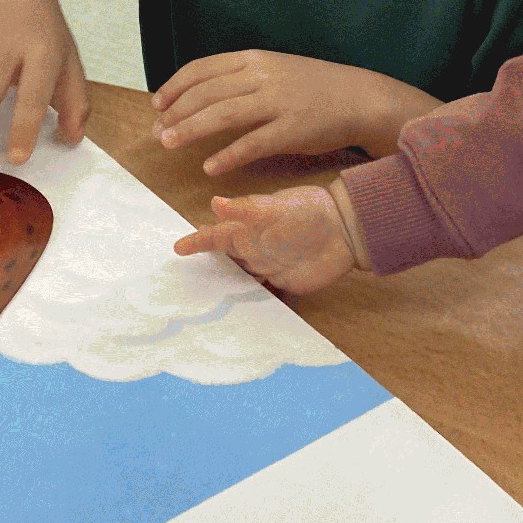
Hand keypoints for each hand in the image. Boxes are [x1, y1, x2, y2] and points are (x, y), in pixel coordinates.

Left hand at [154, 52, 434, 175]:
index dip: (175, 87)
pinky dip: (228, 155)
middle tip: (157, 131)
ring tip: (169, 144)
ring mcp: (277, 102)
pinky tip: (210, 167)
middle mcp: (262, 77)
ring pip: (222, 115)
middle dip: (176, 113)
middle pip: (206, 93)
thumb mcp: (276, 69)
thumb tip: (204, 91)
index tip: (158, 104)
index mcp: (255, 59)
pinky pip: (253, 143)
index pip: (202, 69)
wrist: (359, 98)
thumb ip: (242, 76)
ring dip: (190, 130)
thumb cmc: (315, 87)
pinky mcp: (292, 129)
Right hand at [173, 185, 362, 294]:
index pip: (216, 236)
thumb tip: (214, 202)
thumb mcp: (275, 207)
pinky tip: (242, 320)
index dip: (196, 242)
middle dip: (208, 273)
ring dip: (228, 292)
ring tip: (206, 310)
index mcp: (248, 230)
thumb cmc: (308, 211)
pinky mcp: (286, 285)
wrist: (346, 229)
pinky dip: (254, 306)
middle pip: (226, 263)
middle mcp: (255, 250)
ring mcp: (270, 269)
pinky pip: (265, 298)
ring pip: (242, 282)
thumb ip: (245, 209)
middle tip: (184, 289)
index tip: (176, 249)